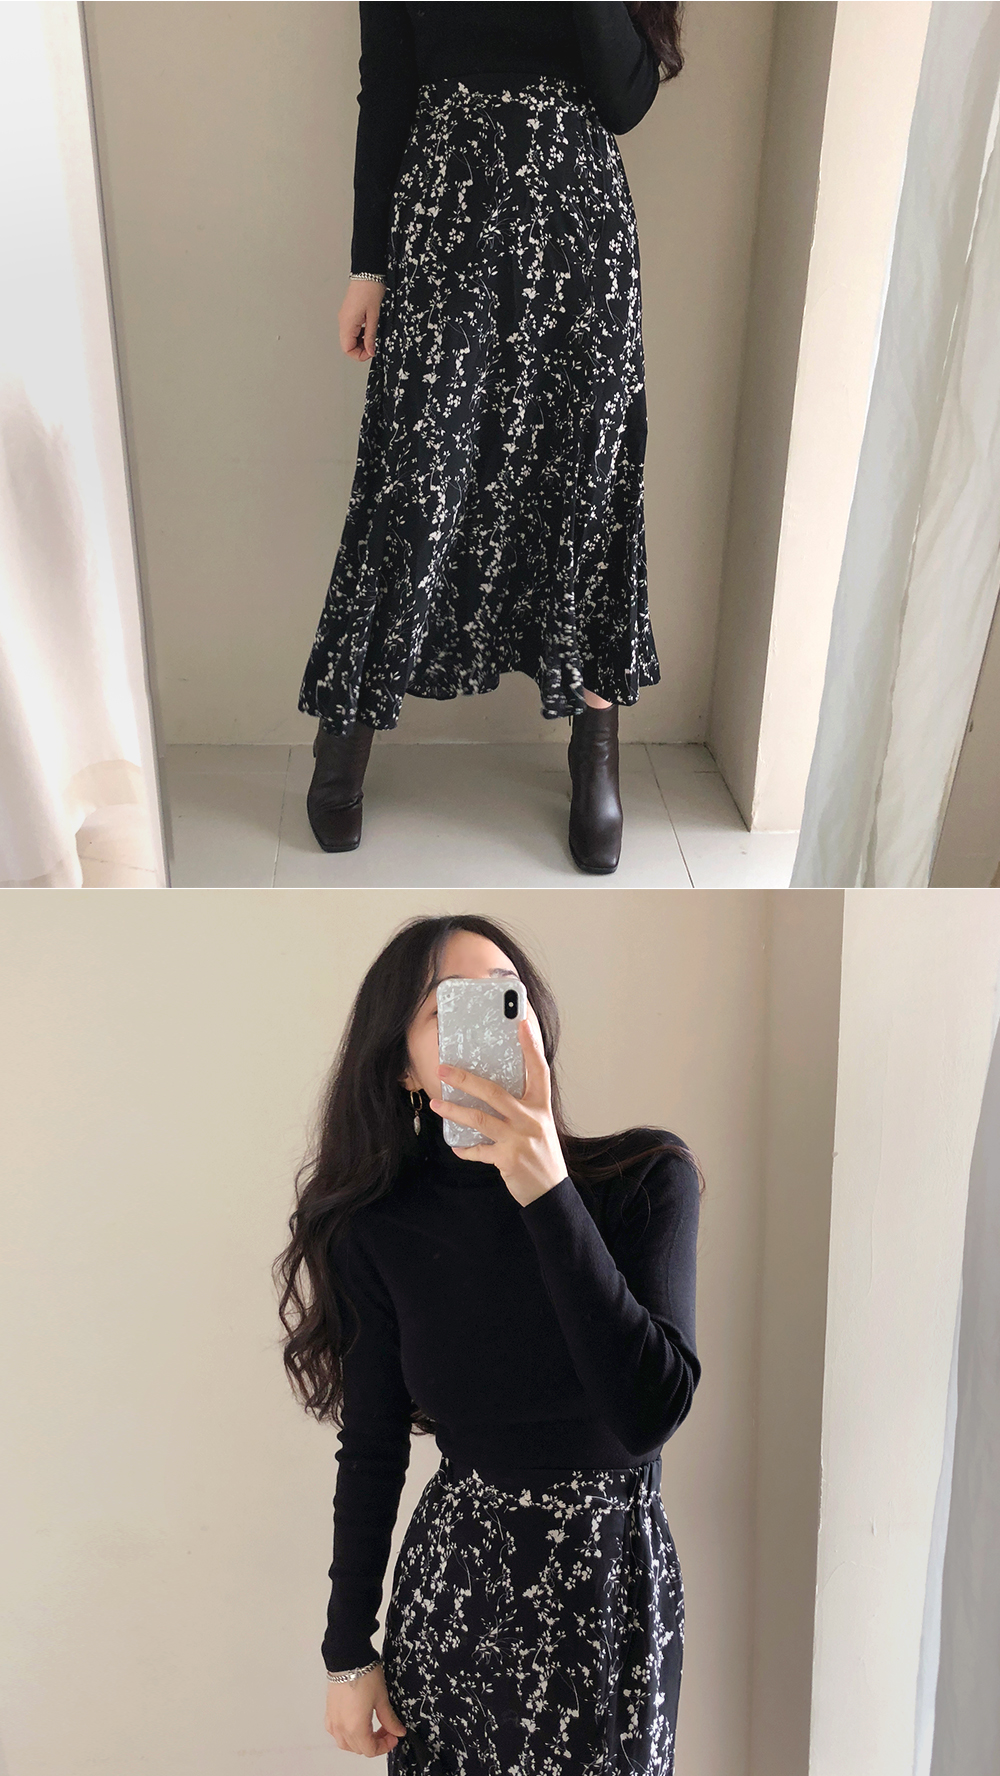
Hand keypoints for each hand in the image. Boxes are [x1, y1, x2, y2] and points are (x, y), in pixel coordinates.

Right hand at [325, 1661, 405, 1757]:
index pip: (371, 1750)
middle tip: (387, 1729)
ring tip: (372, 1727)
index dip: (385, 1746)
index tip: (394, 1736)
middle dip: (375, 1743)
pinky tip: (356, 1724)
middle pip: (359, 1749)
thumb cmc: (364, 1675)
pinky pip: (336, 1733)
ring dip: (360, 1741)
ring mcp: (333, 1721)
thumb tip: (398, 1731)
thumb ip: (390, 1719)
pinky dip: (347, 1734)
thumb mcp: (382, 1698)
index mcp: (355, 1727)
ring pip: (346, 1744)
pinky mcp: (329, 1712)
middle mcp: (341, 1728)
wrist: (348, 1657)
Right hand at [339, 278, 383, 362]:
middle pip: (347, 345)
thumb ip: (371, 336)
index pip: (347, 349)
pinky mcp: (348, 314)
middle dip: (360, 349)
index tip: (372, 351)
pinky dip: (360, 334)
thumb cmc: (370, 290)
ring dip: (361, 342)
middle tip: (373, 345)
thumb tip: (371, 351)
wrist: (367, 273)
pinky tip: (369, 328)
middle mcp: (343, 321)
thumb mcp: (374, 317)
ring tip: (372, 336)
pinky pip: (352, 330)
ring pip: (349, 338)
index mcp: (347, 323)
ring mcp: (345, 317)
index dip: (360, 355)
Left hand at [429, 1007, 568, 1205]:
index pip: (538, 1068)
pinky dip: (465, 1149)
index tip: (521, 1022)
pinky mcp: (508, 1159)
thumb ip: (521, 1106)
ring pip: (480, 1120)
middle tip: (443, 1070)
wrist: (550, 1190)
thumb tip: (492, 1088)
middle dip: (466, 1080)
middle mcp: (531, 1119)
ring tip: (437, 1104)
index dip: (530, 1045)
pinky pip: (479, 1150)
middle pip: (495, 1092)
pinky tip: (455, 1146)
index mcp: (540, 1105)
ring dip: (455, 1111)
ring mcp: (519, 1139)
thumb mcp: (539, 1123)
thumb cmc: (541, 1151)